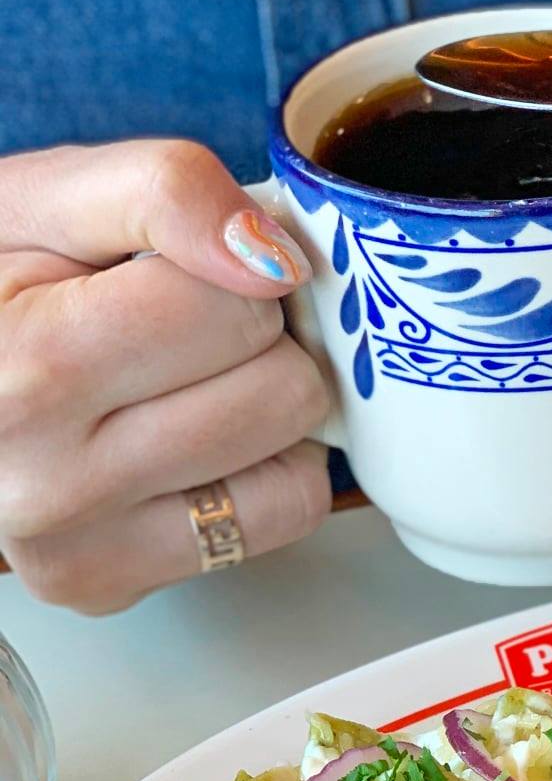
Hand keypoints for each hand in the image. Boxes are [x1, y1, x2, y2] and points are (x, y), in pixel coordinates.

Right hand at [0, 141, 330, 612]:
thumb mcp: (44, 197)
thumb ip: (163, 195)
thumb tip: (274, 258)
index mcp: (24, 368)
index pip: (236, 310)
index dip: (228, 270)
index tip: (176, 273)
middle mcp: (45, 483)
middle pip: (282, 389)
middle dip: (254, 341)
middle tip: (181, 330)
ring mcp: (76, 550)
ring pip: (295, 461)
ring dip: (263, 407)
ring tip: (179, 381)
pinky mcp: (106, 585)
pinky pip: (279, 517)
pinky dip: (261, 472)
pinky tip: (188, 442)